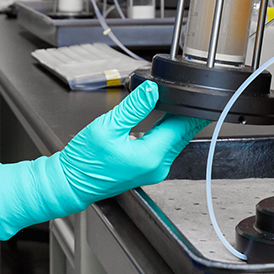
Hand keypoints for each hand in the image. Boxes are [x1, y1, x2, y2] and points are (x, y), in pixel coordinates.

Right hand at [0, 81, 208, 239]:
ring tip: (179, 101)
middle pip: (182, 133)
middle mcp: (157, 166)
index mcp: (150, 155)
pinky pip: (164, 147)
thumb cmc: (84, 160)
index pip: (182, 127)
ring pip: (174, 140)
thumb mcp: (106, 126)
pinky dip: (167, 132)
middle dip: (187, 113)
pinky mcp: (147, 169)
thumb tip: (152, 91)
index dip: (193, 108)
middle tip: (192, 91)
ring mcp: (153, 170)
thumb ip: (133, 107)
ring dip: (177, 122)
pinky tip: (164, 118)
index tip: (202, 94)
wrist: (71, 182)